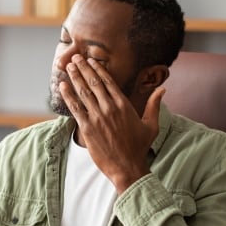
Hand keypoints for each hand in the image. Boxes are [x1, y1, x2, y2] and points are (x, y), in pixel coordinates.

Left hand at [59, 54, 164, 192]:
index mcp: (124, 105)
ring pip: (83, 92)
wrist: (128, 167)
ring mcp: (98, 117)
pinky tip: (62, 86)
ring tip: (68, 66)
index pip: (108, 82)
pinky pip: (75, 108)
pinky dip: (68, 95)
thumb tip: (162, 89)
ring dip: (74, 77)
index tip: (91, 61)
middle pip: (94, 83)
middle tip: (74, 57)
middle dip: (83, 68)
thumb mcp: (151, 124)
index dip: (98, 69)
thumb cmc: (140, 148)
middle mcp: (110, 108)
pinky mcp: (87, 128)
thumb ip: (154, 105)